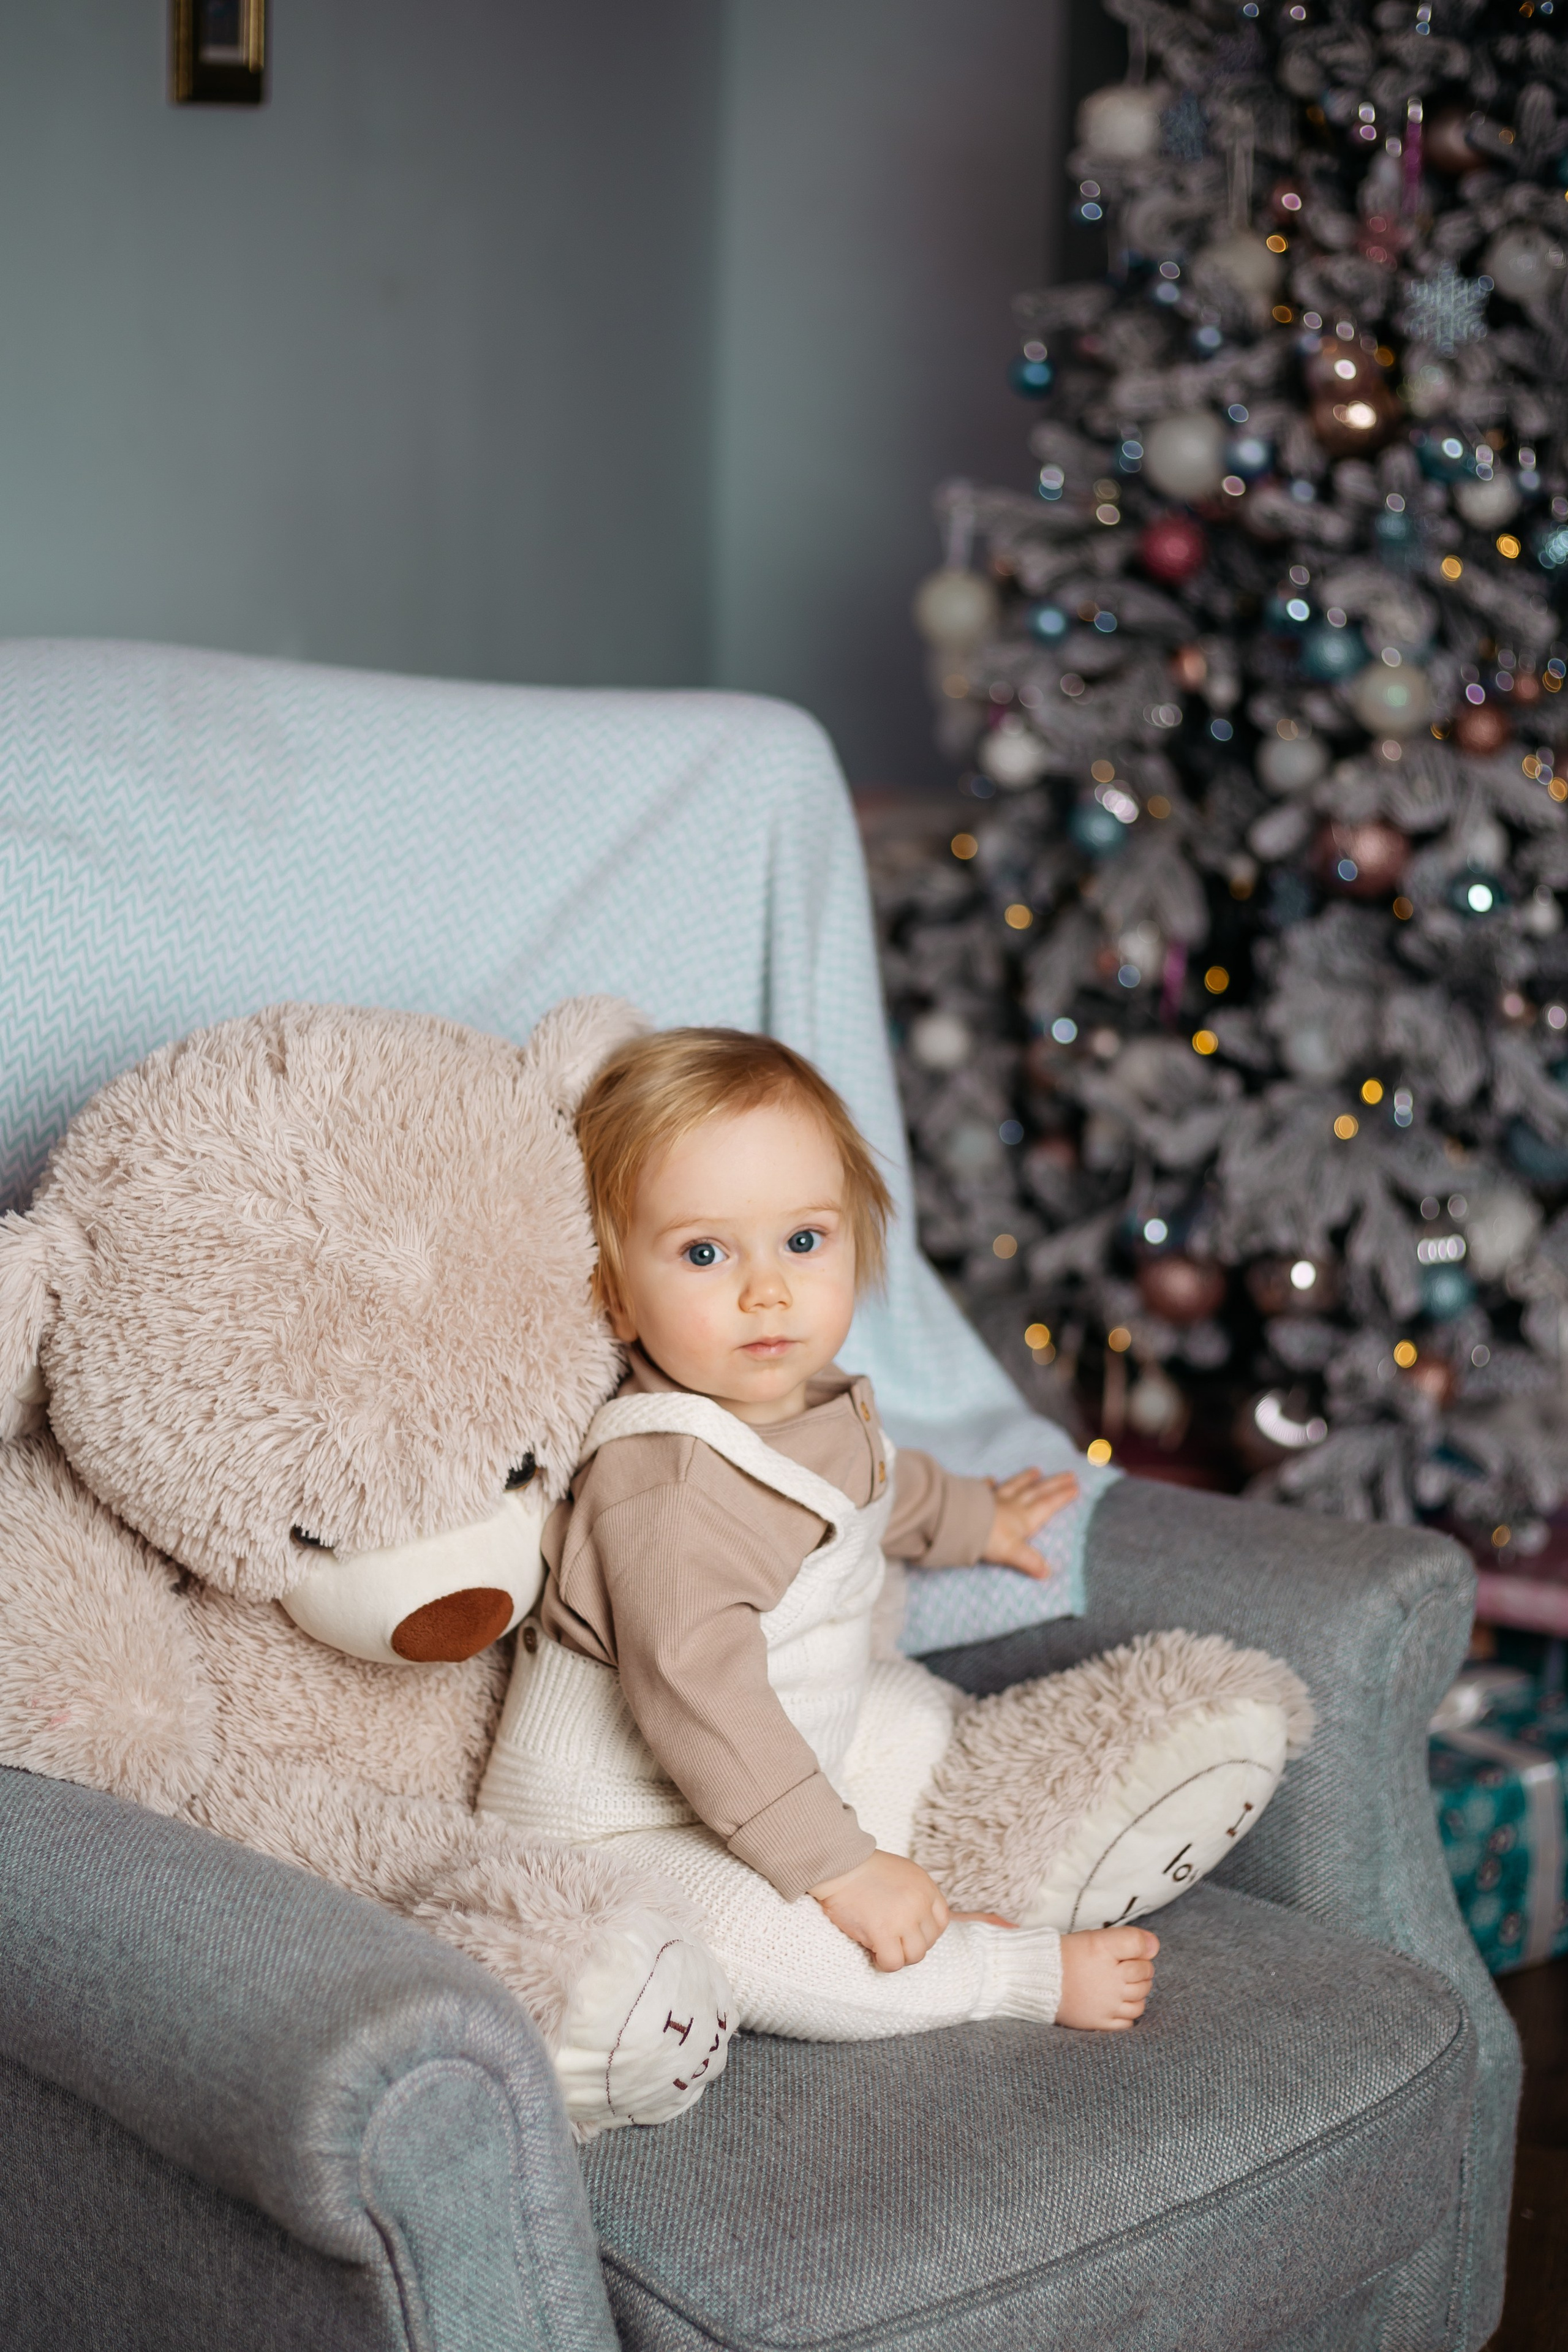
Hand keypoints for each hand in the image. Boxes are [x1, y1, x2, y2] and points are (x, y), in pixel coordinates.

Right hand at [809, 1849, 950, 1970]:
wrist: (839, 1864)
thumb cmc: (864, 1868)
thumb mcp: (902, 1872)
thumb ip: (915, 1894)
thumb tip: (918, 1922)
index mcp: (925, 1887)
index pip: (942, 1921)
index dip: (927, 1932)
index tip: (910, 1934)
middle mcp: (919, 1903)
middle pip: (929, 1941)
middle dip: (910, 1945)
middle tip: (892, 1941)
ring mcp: (903, 1918)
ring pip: (915, 1955)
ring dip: (899, 1956)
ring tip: (882, 1948)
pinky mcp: (883, 1931)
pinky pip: (893, 1962)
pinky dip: (884, 1963)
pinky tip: (873, 1954)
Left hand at [983, 1468, 1078, 1576]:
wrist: (958, 1522)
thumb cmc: (988, 1539)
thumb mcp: (1013, 1552)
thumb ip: (1029, 1561)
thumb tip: (1046, 1572)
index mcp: (1024, 1518)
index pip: (1047, 1505)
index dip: (1062, 1497)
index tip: (1075, 1487)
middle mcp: (1012, 1505)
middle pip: (1036, 1491)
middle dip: (1053, 1483)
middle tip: (1069, 1474)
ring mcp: (994, 1499)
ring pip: (1014, 1485)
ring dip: (1026, 1478)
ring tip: (1036, 1470)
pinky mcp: (976, 1497)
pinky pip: (984, 1488)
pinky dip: (989, 1483)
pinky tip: (991, 1478)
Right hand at [1056, 1925, 1158, 2029]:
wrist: (1038, 1980)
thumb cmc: (1067, 1955)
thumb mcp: (1096, 1938)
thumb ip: (1129, 1939)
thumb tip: (1156, 1946)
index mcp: (1108, 1952)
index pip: (1144, 1950)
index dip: (1141, 1950)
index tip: (1130, 1952)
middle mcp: (1111, 1979)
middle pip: (1145, 1977)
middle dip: (1140, 1972)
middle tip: (1123, 1969)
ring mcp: (1107, 2004)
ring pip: (1140, 2002)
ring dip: (1136, 1994)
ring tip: (1121, 1987)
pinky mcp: (1100, 2022)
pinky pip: (1128, 2023)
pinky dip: (1128, 2015)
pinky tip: (1117, 2005)